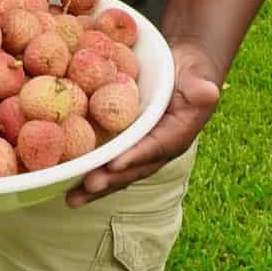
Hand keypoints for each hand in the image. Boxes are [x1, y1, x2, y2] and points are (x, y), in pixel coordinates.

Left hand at [66, 40, 220, 207]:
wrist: (182, 72)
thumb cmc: (193, 73)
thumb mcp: (199, 78)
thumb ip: (201, 88)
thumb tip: (208, 92)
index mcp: (176, 136)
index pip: (154, 148)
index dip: (135, 157)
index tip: (115, 164)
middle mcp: (156, 150)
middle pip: (131, 168)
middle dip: (109, 179)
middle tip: (86, 186)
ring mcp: (139, 149)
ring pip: (116, 170)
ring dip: (94, 184)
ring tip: (70, 198)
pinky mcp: (124, 142)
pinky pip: (105, 156)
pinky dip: (87, 166)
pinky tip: (63, 176)